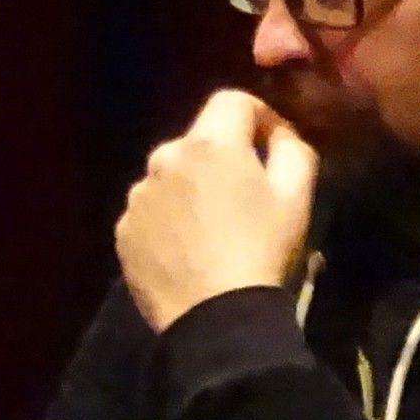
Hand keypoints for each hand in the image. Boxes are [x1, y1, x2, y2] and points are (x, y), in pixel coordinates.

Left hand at [116, 88, 319, 333]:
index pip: (231, 101)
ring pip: (170, 177)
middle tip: (245, 192)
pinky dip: (168, 220)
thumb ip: (291, 146)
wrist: (216, 318)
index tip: (271, 144)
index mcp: (208, 144)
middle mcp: (163, 160)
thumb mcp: (297, 194)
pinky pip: (150, 212)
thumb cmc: (263, 251)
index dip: (258, 116)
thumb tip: (276, 134)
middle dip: (222, 155)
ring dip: (191, 188)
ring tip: (213, 226)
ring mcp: (137, 198)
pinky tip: (188, 249)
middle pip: (197, 141)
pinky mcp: (122, 233)